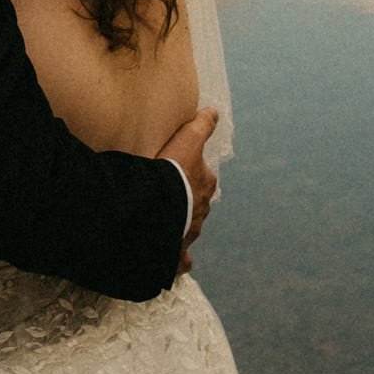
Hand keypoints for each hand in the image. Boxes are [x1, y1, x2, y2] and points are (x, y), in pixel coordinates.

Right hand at [158, 105, 219, 269]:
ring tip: (164, 222)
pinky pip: (182, 261)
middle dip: (189, 201)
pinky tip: (173, 261)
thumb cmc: (172, 173)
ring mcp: (190, 234)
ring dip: (181, 225)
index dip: (193, 173)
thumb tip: (215, 112)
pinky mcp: (178, 254)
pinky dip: (180, 261)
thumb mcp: (187, 141)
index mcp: (205, 184)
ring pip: (189, 229)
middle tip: (171, 196)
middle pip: (198, 203)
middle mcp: (202, 210)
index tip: (181, 171)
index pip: (204, 176)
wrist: (158, 209)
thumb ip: (201, 126)